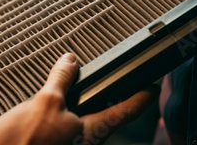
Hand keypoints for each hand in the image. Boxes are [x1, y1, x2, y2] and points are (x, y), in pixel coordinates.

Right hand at [0, 53, 158, 144]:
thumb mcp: (44, 105)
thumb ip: (61, 82)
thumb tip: (72, 61)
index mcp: (88, 131)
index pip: (124, 111)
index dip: (140, 97)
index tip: (152, 86)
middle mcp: (80, 139)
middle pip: (104, 113)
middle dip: (107, 94)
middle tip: (113, 77)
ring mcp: (64, 141)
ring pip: (80, 116)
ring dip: (79, 98)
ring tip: (73, 80)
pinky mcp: (47, 142)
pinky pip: (59, 120)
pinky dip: (60, 104)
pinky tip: (48, 96)